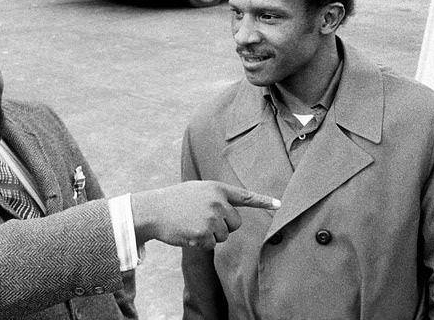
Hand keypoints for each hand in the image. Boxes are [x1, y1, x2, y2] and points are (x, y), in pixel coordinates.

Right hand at [130, 181, 279, 249]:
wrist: (154, 210)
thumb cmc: (175, 201)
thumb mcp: (197, 190)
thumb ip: (216, 198)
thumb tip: (229, 216)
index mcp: (217, 189)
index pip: (244, 196)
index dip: (263, 201)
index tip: (280, 204)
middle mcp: (217, 202)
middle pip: (235, 223)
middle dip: (223, 226)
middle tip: (202, 220)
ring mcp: (211, 217)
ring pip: (224, 236)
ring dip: (210, 235)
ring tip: (192, 224)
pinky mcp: (204, 233)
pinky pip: (212, 244)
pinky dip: (201, 243)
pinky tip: (188, 232)